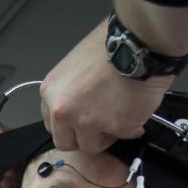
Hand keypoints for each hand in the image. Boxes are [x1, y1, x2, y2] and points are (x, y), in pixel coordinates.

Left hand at [39, 18, 173, 153]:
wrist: (136, 42)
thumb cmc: (108, 44)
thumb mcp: (73, 67)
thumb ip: (69, 92)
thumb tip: (81, 107)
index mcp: (51, 94)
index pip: (52, 125)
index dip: (68, 125)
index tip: (80, 122)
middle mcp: (64, 112)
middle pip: (66, 143)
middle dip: (83, 137)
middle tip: (99, 127)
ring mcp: (89, 122)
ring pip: (93, 145)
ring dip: (106, 135)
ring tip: (119, 114)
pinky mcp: (117, 127)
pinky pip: (123, 136)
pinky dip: (131, 126)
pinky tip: (136, 108)